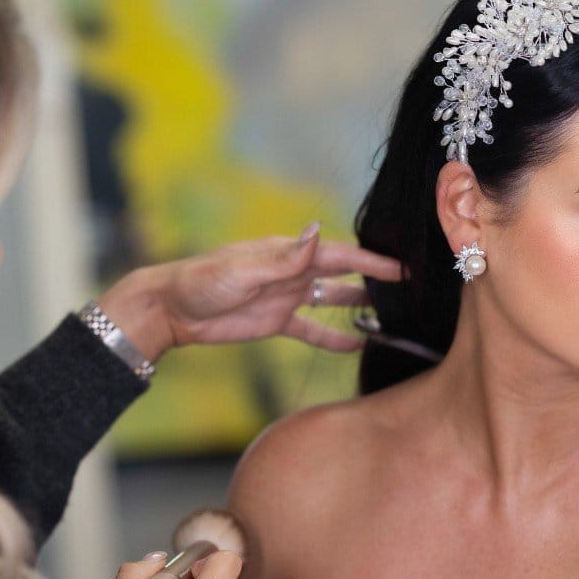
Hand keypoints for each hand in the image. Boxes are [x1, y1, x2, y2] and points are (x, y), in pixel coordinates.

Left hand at [98, 224, 401, 359]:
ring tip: (389, 314)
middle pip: (342, 274)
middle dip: (372, 278)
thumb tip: (318, 231)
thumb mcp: (243, 270)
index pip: (338, 255)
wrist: (170, 310)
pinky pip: (311, 330)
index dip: (370, 260)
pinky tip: (356, 347)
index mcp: (287, 252)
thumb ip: (285, 258)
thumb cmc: (202, 281)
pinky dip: (332, 339)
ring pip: (331, 300)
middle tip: (407, 287)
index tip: (400, 267)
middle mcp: (291, 271)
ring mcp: (285, 297)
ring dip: (357, 305)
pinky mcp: (275, 322)